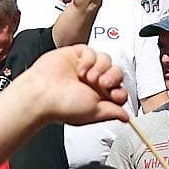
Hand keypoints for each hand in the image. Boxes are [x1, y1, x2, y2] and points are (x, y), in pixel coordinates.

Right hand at [12, 46, 130, 125]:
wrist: (42, 93)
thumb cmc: (62, 106)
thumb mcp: (94, 113)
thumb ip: (112, 112)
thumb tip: (126, 117)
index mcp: (97, 97)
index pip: (119, 90)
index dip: (120, 91)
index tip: (114, 94)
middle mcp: (92, 83)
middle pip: (116, 73)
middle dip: (112, 78)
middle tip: (102, 84)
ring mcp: (84, 68)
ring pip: (106, 60)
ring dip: (101, 68)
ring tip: (88, 77)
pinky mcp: (76, 55)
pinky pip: (92, 51)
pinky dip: (89, 59)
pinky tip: (80, 69)